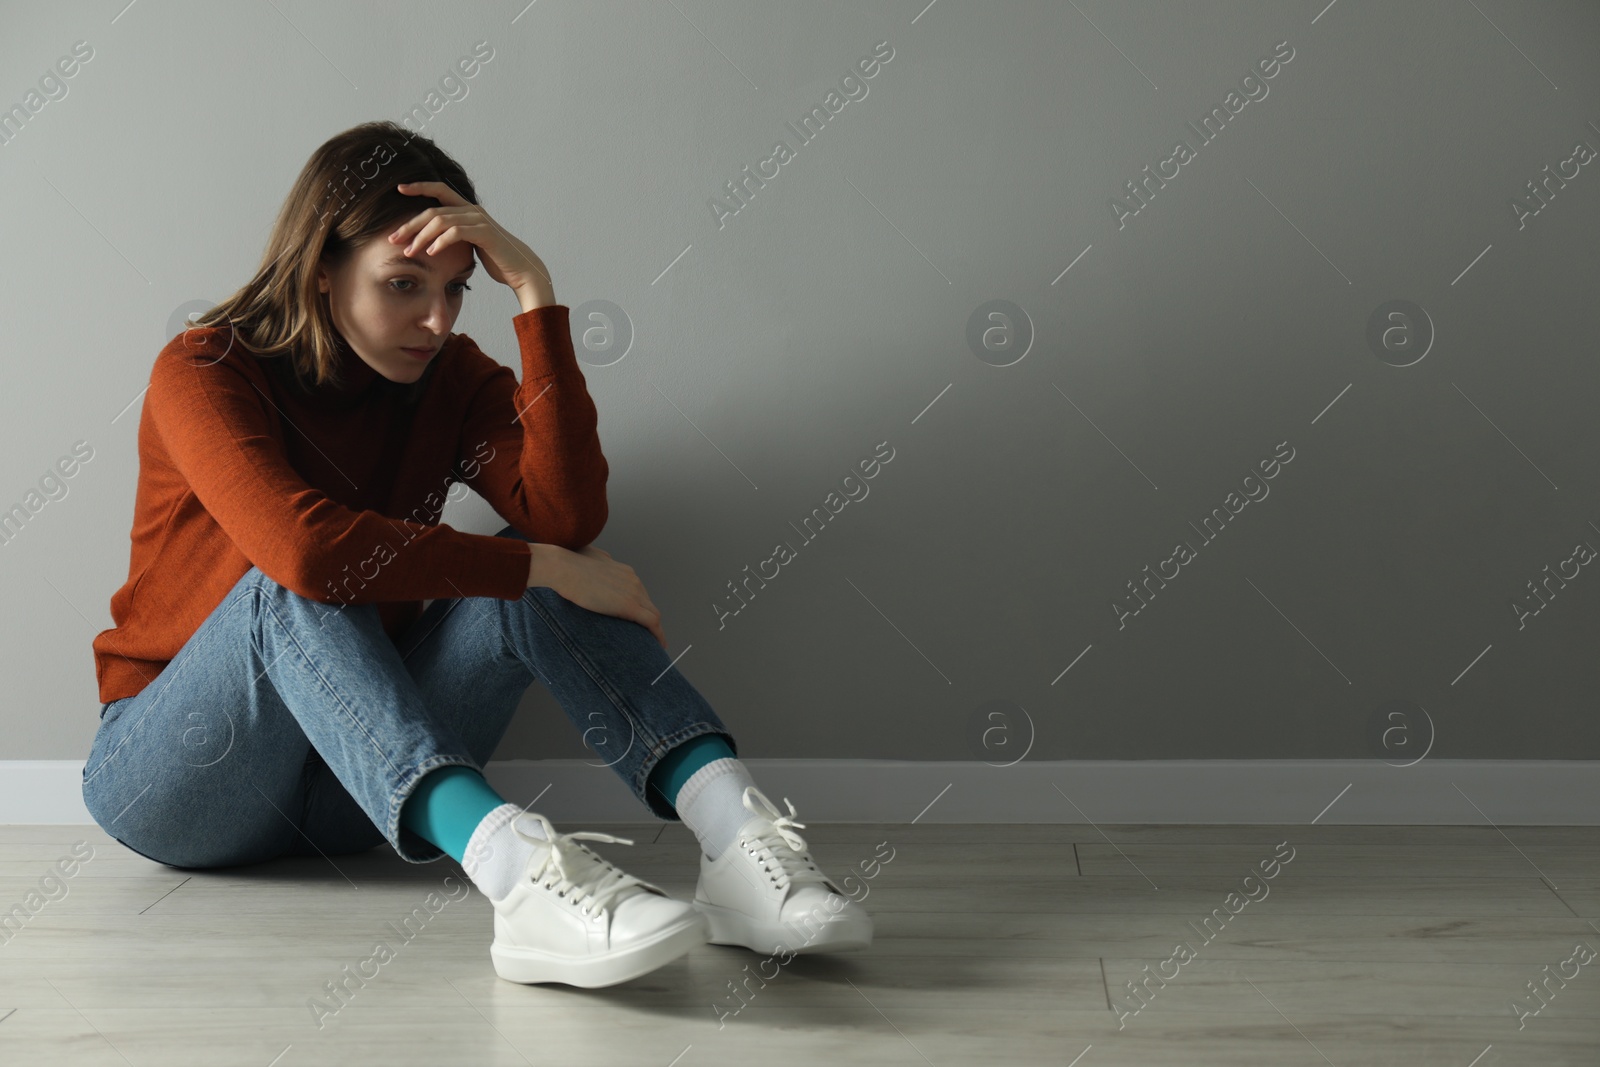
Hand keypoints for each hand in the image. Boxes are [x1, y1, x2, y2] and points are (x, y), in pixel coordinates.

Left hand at [389, 181, 553, 304]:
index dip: (419, 187)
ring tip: (409, 251)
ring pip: (441, 221)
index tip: (399, 189)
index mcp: (467, 209)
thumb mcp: (471, 244)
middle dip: (410, 224)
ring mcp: (479, 220)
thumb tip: (432, 240)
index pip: (439, 190)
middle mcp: (472, 210)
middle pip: (433, 210)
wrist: (521, 269)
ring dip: (421, 236)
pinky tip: (430, 252)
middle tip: (393, 238)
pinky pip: (456, 232)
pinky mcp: (485, 233)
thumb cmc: (496, 259)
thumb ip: (455, 236)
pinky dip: (440, 242)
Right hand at [535, 544, 666, 649]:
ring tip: (654, 643)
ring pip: (653, 614)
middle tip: (648, 636)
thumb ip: (601, 561)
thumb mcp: (591, 557)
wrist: (564, 569)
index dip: (641, 608)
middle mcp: (634, 581)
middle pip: (649, 605)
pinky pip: (652, 622)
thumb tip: (603, 560)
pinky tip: (659, 645)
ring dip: (655, 629)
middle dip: (650, 620)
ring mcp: (634, 593)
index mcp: (626, 572)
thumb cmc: (571, 564)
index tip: (639, 619)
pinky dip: (658, 634)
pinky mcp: (629, 606)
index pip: (640, 594)